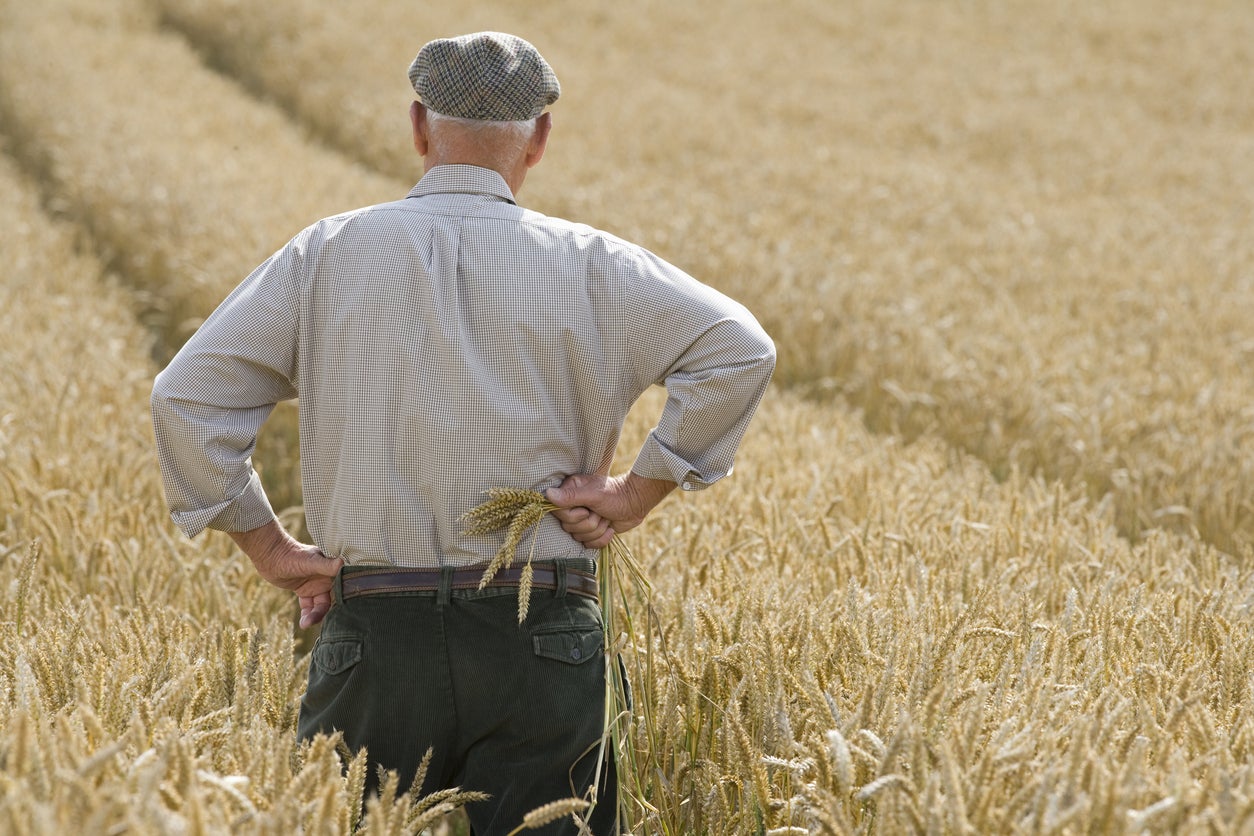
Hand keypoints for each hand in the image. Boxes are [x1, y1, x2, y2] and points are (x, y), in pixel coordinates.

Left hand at [229, 521, 343, 627]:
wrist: (269, 554)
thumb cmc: (291, 555)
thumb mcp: (310, 562)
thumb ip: (326, 565)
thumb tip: (343, 563)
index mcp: (333, 568)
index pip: (344, 586)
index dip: (345, 599)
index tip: (342, 612)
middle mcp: (327, 577)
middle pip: (333, 599)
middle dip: (326, 612)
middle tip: (317, 621)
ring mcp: (316, 585)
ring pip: (320, 606)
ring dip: (314, 616)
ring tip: (305, 624)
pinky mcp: (305, 591)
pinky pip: (309, 606)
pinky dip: (307, 615)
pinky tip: (303, 623)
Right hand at [545, 473, 675, 548]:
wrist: (636, 503)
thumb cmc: (616, 495)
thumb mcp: (594, 495)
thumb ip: (571, 496)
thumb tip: (547, 494)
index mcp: (569, 491)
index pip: (558, 512)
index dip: (574, 516)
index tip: (588, 509)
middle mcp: (572, 505)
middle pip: (568, 527)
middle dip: (589, 523)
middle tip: (600, 512)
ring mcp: (581, 519)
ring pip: (578, 537)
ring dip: (597, 529)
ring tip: (606, 517)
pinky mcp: (590, 531)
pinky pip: (588, 544)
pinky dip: (602, 539)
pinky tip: (610, 527)